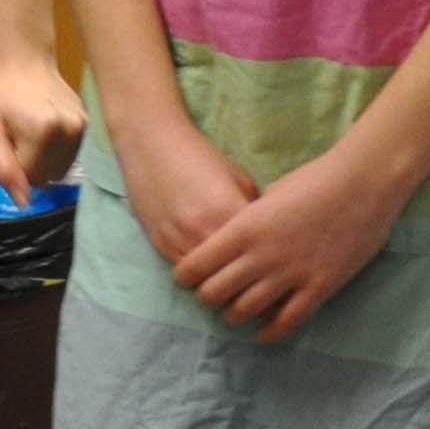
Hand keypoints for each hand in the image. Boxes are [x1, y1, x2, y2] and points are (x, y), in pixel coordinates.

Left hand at [0, 48, 86, 205]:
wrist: (23, 62)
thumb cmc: (0, 95)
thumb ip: (4, 169)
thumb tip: (24, 203)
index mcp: (44, 131)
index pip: (31, 178)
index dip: (14, 164)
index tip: (8, 140)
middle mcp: (70, 131)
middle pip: (48, 177)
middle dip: (29, 165)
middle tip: (18, 136)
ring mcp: (83, 128)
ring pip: (59, 170)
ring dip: (42, 161)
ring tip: (30, 133)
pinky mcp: (88, 126)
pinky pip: (68, 158)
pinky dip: (54, 152)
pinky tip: (45, 131)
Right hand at [112, 115, 258, 269]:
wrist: (151, 144)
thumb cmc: (200, 156)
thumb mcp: (239, 179)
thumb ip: (253, 213)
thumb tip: (267, 240)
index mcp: (228, 212)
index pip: (257, 255)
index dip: (269, 265)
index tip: (279, 270)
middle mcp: (202, 232)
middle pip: (231, 275)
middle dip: (247, 281)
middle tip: (260, 282)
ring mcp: (178, 243)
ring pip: (206, 283)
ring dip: (221, 284)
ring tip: (235, 281)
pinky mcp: (160, 247)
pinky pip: (186, 275)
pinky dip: (200, 277)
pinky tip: (211, 271)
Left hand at [170, 144, 413, 345]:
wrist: (363, 182)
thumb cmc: (316, 179)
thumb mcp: (269, 195)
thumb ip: (250, 221)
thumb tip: (237, 238)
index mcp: (244, 228)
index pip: (196, 265)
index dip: (186, 276)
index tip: (188, 278)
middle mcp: (261, 255)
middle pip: (214, 294)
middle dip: (208, 298)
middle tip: (213, 296)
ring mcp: (290, 274)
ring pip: (245, 312)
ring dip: (235, 316)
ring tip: (235, 313)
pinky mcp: (319, 287)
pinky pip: (286, 322)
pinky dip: (269, 333)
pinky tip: (263, 333)